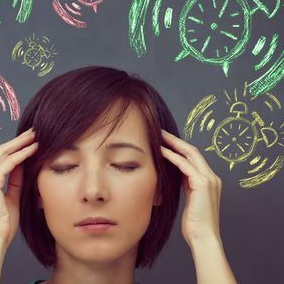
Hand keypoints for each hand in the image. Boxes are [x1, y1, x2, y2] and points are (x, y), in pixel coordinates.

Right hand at [0, 128, 37, 247]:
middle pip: (1, 150)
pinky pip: (8, 163)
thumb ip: (16, 181)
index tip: (31, 139)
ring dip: (21, 142)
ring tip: (36, 135)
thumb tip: (25, 165)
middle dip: (19, 139)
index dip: (16, 146)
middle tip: (35, 131)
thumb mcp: (13, 197)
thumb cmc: (4, 224)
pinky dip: (22, 154)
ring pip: (4, 152)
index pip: (1, 157)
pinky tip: (34, 149)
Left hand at [160, 129, 221, 247]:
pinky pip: (185, 165)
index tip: (165, 140)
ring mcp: (209, 179)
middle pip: (192, 150)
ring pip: (190, 153)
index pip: (193, 157)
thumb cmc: (195, 223)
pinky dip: (172, 156)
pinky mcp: (203, 184)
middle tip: (160, 132)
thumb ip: (186, 185)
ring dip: (173, 144)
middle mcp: (212, 177)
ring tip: (159, 137)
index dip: (179, 147)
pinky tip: (161, 151)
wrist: (204, 238)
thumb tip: (174, 174)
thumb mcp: (190, 199)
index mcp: (210, 180)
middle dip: (175, 140)